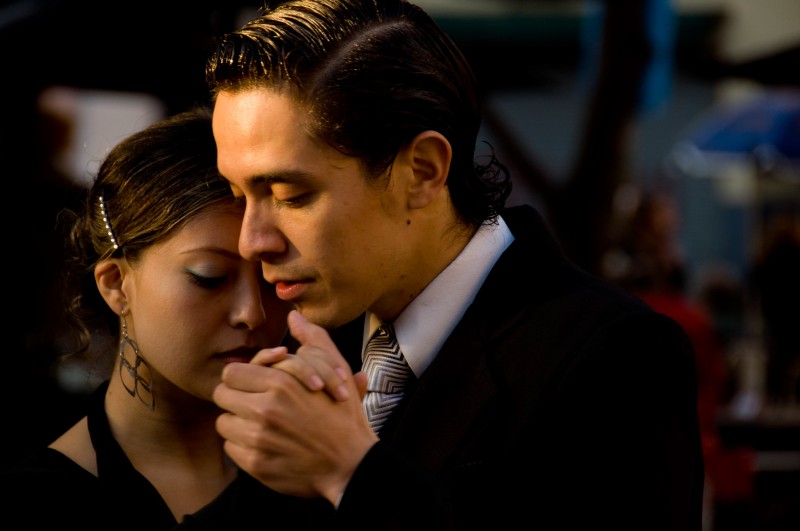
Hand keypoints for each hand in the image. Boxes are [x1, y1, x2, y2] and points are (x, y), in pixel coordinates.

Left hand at [214, 311, 377, 502]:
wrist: (352, 465)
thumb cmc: (344, 416)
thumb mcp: (336, 370)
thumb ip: (314, 339)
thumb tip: (294, 315)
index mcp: (281, 383)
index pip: (232, 373)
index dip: (243, 377)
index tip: (255, 384)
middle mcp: (265, 409)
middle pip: (221, 396)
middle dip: (236, 398)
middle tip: (255, 403)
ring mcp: (258, 439)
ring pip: (224, 423)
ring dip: (239, 423)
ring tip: (262, 425)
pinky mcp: (256, 464)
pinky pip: (231, 449)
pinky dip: (244, 446)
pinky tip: (265, 444)